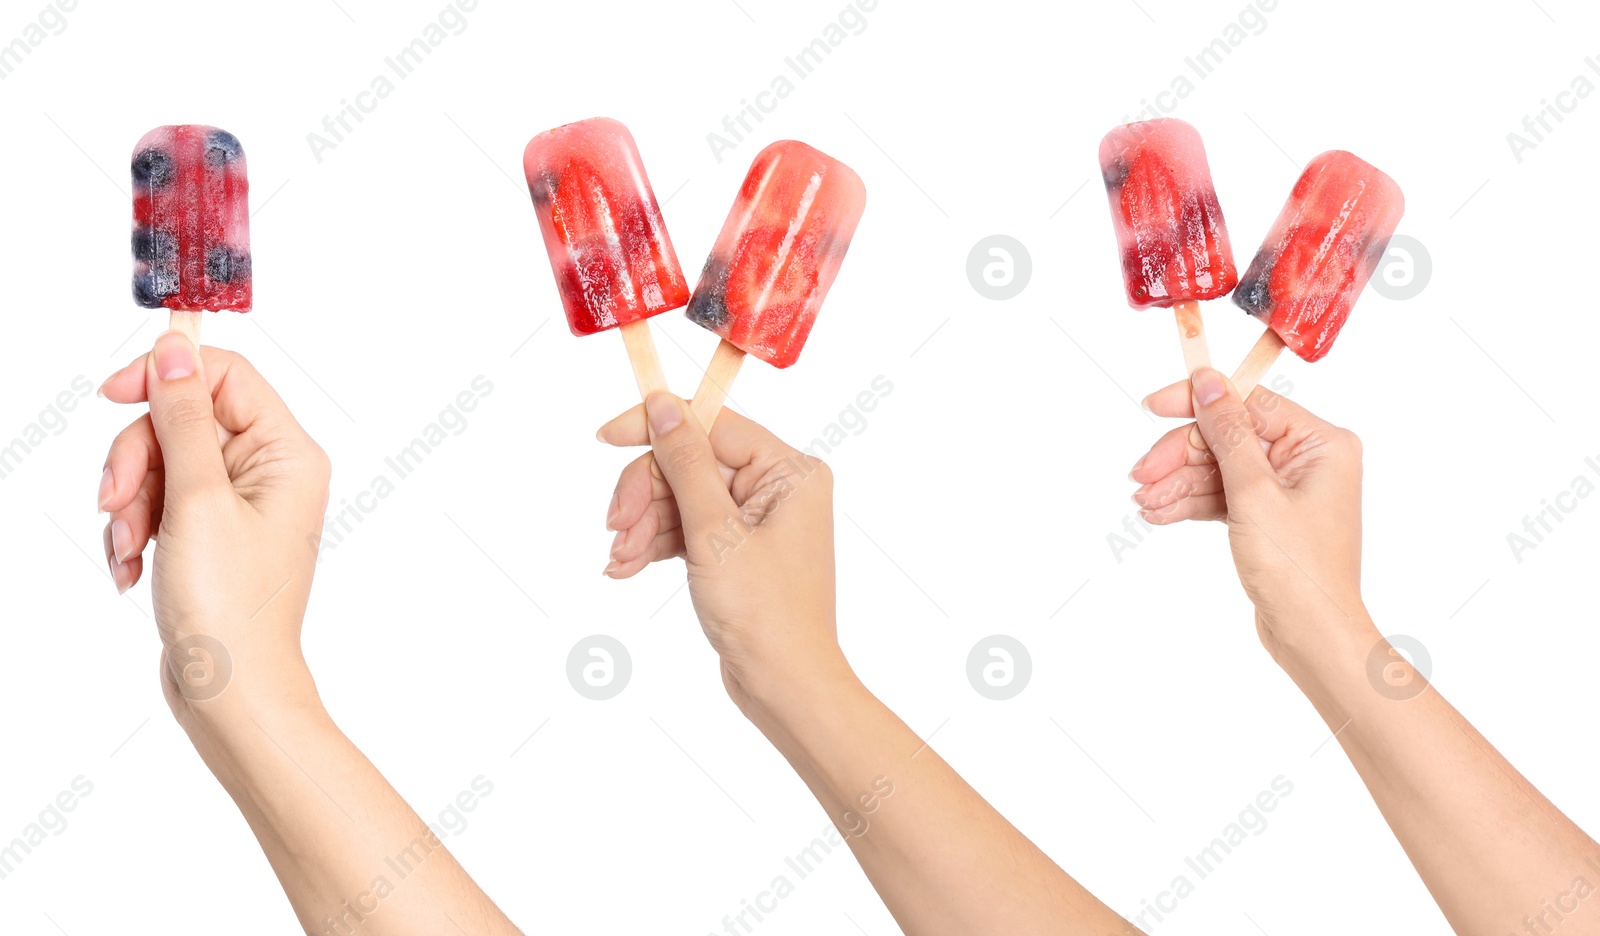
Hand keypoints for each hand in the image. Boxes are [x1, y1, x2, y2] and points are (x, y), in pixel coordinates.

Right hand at [98, 331, 329, 720]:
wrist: (230, 692)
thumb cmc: (229, 605)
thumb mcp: (197, 499)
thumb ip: (183, 418)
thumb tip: (176, 348)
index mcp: (288, 453)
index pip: (225, 376)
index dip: (165, 376)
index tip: (111, 395)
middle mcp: (271, 471)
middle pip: (182, 419)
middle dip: (137, 459)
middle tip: (117, 503)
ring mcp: (239, 504)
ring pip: (161, 464)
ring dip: (130, 503)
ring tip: (127, 549)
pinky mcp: (210, 534)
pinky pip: (158, 504)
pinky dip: (135, 532)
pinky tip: (130, 570)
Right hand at [596, 395, 841, 715]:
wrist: (785, 686)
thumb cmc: (765, 613)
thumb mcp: (714, 532)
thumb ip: (685, 464)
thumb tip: (664, 405)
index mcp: (789, 471)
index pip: (711, 424)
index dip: (655, 429)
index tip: (605, 439)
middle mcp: (778, 487)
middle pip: (690, 463)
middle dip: (646, 494)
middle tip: (613, 528)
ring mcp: (757, 520)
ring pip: (683, 497)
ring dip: (644, 525)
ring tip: (619, 560)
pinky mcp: (738, 550)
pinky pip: (688, 528)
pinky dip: (656, 544)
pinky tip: (626, 567)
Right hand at [1129, 368, 1367, 656]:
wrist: (1312, 635)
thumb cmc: (1298, 569)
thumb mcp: (1254, 493)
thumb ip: (1228, 433)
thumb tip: (1209, 382)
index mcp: (1319, 443)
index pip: (1248, 403)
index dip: (1197, 404)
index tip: (1154, 406)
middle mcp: (1306, 460)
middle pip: (1227, 437)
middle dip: (1181, 457)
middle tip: (1141, 477)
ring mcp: (1286, 489)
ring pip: (1219, 469)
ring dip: (1178, 484)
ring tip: (1144, 503)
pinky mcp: (1268, 516)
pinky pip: (1222, 495)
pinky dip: (1191, 503)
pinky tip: (1160, 513)